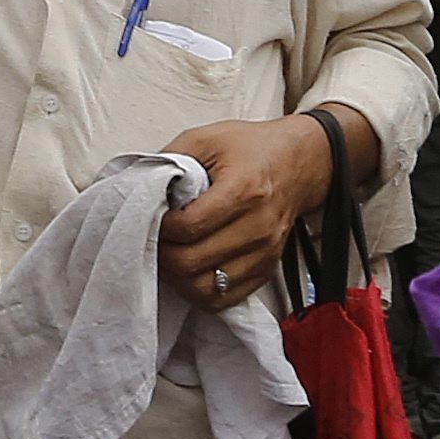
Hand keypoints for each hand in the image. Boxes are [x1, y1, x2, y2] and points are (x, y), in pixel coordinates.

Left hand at [155, 114, 332, 311]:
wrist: (298, 163)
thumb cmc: (252, 149)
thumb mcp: (207, 138)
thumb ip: (171, 160)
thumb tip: (141, 188)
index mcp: (244, 190)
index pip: (188, 227)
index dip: (160, 227)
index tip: (154, 217)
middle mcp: (258, 227)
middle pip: (192, 263)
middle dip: (163, 254)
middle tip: (156, 239)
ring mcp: (264, 253)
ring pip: (205, 288)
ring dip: (178, 277)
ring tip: (171, 255)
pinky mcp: (266, 270)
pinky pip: (224, 300)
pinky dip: (200, 291)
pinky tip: (191, 271)